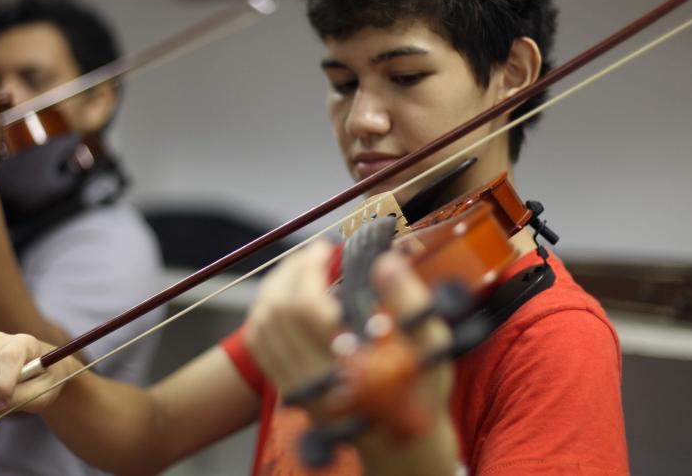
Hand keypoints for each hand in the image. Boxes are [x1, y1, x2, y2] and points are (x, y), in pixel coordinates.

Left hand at [244, 240, 456, 470]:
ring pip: (263, 325)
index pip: (305, 309)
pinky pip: (260, 344)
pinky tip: (285, 294)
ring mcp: (297, 387)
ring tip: (300, 267)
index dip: (309, 271)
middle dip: (292, 271)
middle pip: (277, 312)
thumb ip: (408, 301)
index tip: (327, 249)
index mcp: (348, 367)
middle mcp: (314, 380)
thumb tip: (384, 261)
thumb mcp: (431, 344)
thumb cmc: (421, 390)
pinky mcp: (289, 389)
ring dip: (276, 287)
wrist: (402, 443)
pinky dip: (265, 311)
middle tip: (314, 252)